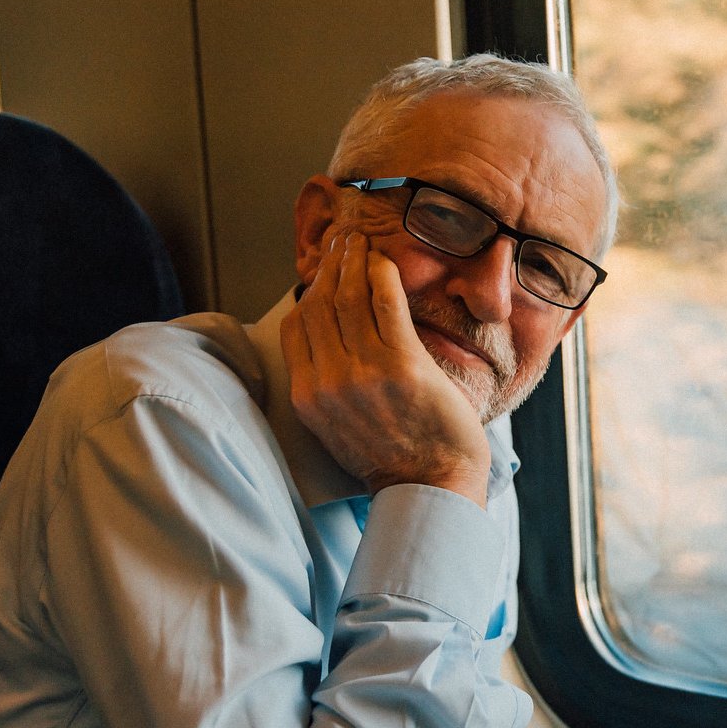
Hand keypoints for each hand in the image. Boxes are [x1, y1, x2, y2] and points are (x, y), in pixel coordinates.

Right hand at [281, 231, 491, 504]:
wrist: (430, 486)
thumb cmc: (393, 457)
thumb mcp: (338, 426)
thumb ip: (326, 384)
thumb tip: (328, 339)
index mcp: (308, 398)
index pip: (296, 327)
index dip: (308, 291)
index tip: (321, 270)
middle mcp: (329, 382)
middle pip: (320, 305)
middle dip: (330, 266)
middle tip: (342, 241)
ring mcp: (364, 373)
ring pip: (349, 298)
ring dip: (354, 261)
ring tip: (360, 242)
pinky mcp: (402, 365)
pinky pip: (386, 303)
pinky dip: (382, 275)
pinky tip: (384, 262)